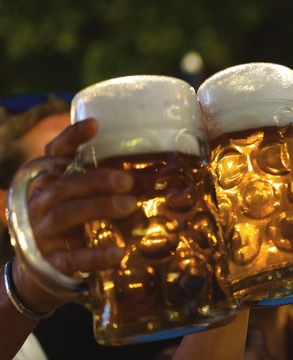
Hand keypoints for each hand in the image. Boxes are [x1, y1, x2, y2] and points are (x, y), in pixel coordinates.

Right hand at [11, 118, 136, 312]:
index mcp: (47, 183)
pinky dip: (96, 255)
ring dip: (100, 207)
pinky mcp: (51, 262)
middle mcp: (40, 203)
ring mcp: (43, 233)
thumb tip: (149, 168)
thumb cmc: (66, 224)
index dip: (70, 138)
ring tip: (130, 205)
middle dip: (97, 180)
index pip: (53, 154)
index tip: (94, 125)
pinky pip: (73, 257)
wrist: (39, 272)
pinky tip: (118, 252)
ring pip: (67, 214)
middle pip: (65, 185)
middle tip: (127, 181)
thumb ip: (97, 182)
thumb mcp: (74, 199)